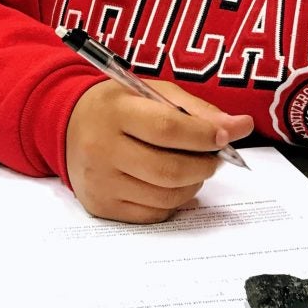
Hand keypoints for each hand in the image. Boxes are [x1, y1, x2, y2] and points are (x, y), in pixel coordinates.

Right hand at [66, 79, 252, 222]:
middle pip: (170, 169)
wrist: (66, 124)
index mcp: (114, 111)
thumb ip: (197, 110)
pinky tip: (169, 184)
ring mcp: (100, 181)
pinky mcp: (101, 206)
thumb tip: (241, 127)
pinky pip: (153, 214)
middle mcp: (101, 148)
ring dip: (192, 184)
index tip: (225, 136)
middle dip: (204, 165)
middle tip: (212, 156)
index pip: (167, 128)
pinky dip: (172, 202)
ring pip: (166, 196)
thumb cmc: (117, 106)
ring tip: (191, 168)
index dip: (204, 136)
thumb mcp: (152, 93)